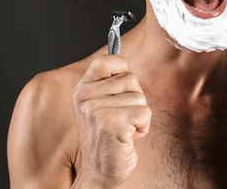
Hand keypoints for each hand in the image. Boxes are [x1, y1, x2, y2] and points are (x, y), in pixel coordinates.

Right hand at [72, 55, 150, 187]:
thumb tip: (121, 53)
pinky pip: (144, 112)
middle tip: (122, 117)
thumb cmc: (107, 137)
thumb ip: (109, 83)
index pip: (105, 60)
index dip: (121, 67)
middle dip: (134, 98)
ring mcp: (97, 111)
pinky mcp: (112, 124)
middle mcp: (85, 98)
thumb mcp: (100, 105)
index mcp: (82, 90)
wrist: (100, 173)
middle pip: (130, 78)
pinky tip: (129, 137)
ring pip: (139, 96)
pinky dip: (143, 126)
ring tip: (124, 129)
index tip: (123, 86)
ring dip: (139, 115)